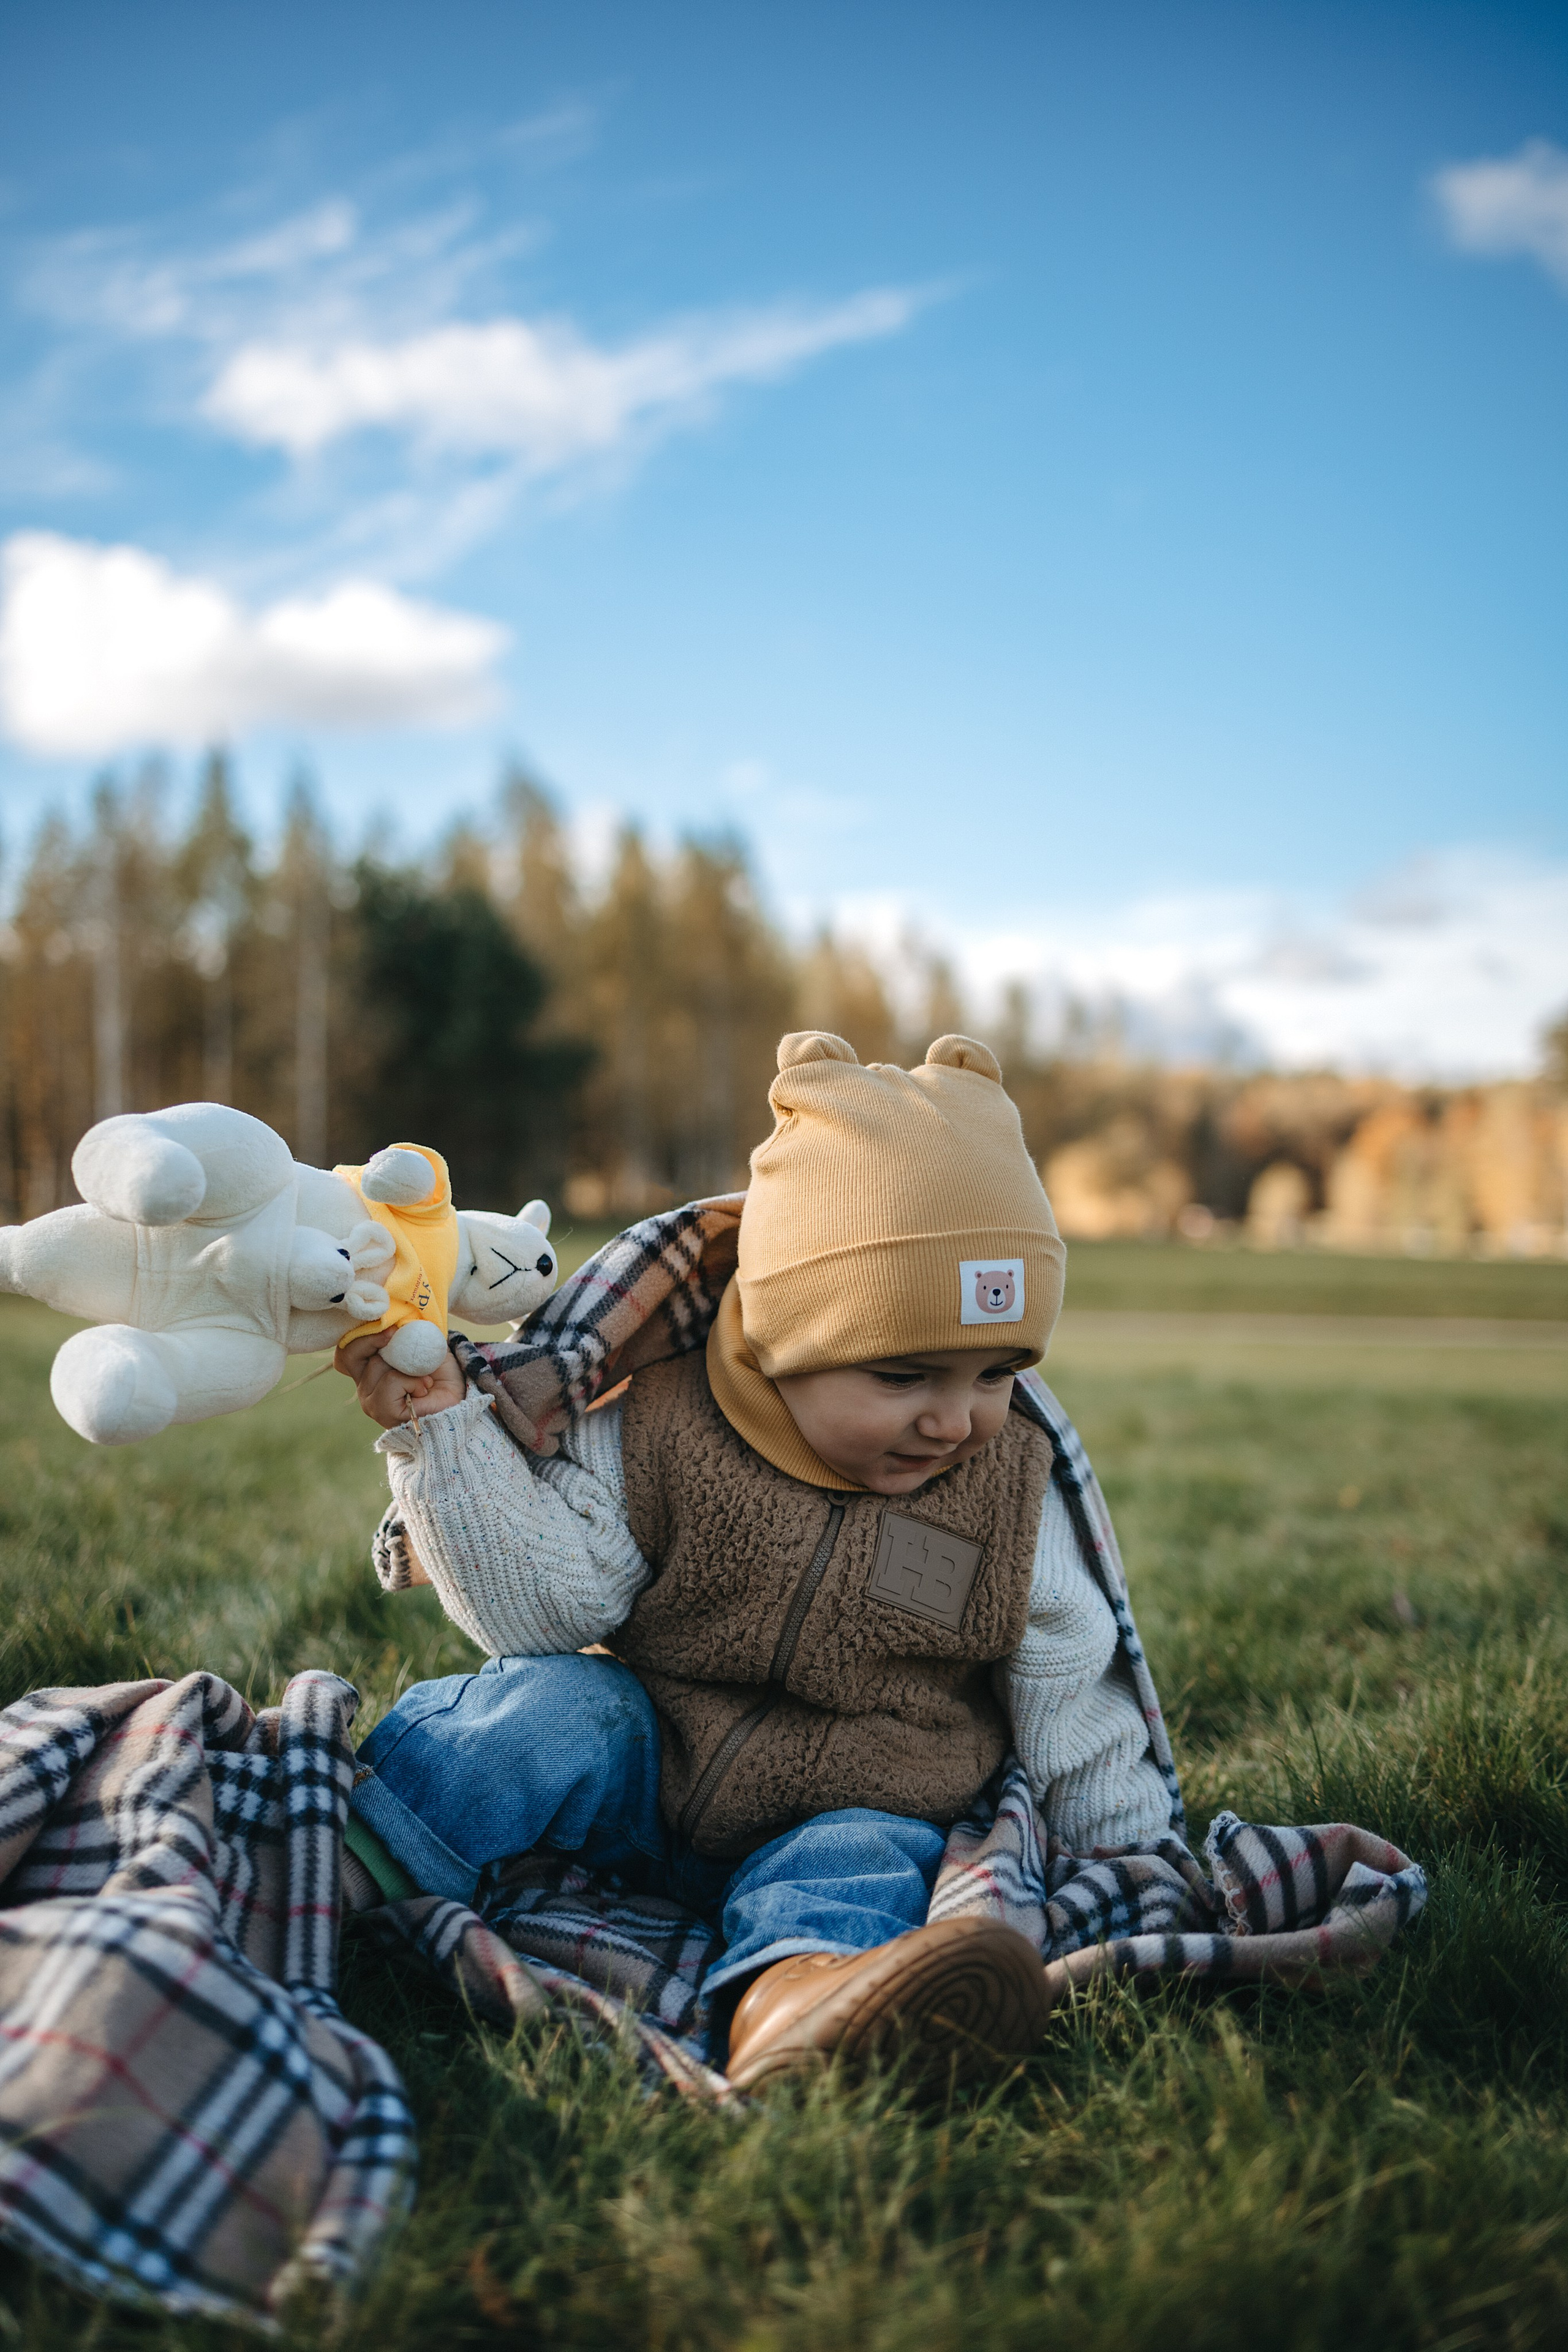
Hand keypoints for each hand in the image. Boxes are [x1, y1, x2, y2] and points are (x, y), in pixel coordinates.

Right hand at [334, 1328, 467, 1427]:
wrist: (457, 1397)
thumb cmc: (439, 1372)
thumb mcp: (421, 1343)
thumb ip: (405, 1331)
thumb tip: (396, 1315)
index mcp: (368, 1370)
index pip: (345, 1352)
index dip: (360, 1336)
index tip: (388, 1328)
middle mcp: (364, 1386)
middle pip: (351, 1354)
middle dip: (374, 1340)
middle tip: (397, 1335)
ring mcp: (371, 1401)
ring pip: (376, 1366)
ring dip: (407, 1366)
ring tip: (424, 1378)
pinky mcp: (383, 1412)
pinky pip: (391, 1381)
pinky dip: (412, 1380)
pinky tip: (423, 1389)